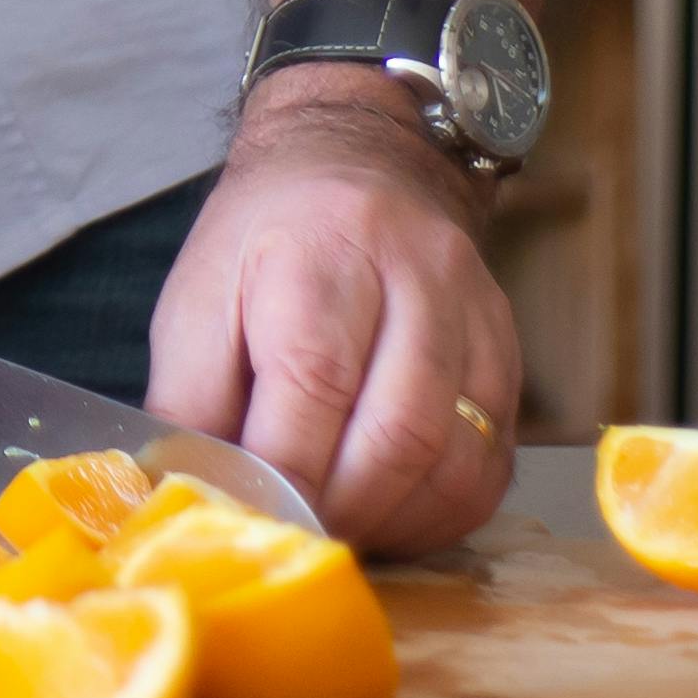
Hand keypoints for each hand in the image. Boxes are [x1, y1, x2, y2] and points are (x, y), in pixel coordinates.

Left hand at [138, 76, 523, 554]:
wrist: (364, 159)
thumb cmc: (267, 237)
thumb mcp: (197, 296)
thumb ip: (189, 398)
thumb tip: (191, 493)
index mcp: (319, 251)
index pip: (313, 383)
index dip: (283, 476)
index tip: (249, 520)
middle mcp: (413, 276)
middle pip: (397, 434)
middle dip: (340, 511)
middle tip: (296, 538)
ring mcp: (474, 316)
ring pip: (456, 460)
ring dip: (394, 522)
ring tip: (341, 530)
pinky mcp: (509, 354)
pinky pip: (492, 465)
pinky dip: (440, 513)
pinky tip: (392, 514)